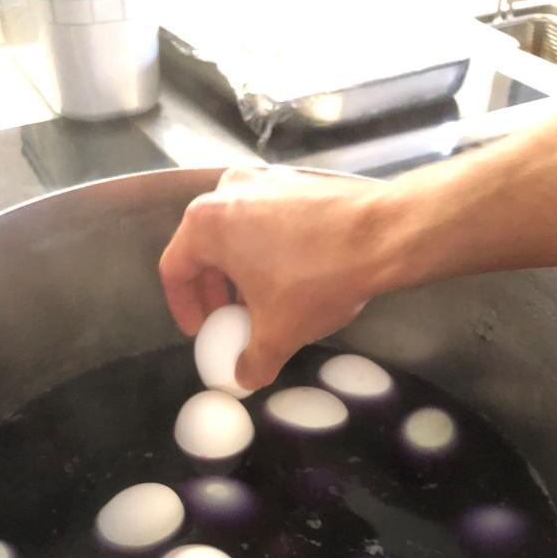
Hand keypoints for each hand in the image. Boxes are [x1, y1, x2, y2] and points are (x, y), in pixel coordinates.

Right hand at [159, 167, 386, 389]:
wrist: (382, 236)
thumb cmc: (317, 280)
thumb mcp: (278, 334)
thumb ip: (252, 362)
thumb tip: (245, 377)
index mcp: (207, 223)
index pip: (174, 269)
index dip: (183, 307)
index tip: (201, 330)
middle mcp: (227, 191)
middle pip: (203, 247)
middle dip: (213, 289)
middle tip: (228, 319)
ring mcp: (263, 180)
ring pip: (235, 232)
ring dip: (240, 270)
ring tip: (261, 303)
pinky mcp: (294, 180)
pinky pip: (265, 219)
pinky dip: (266, 249)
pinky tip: (290, 277)